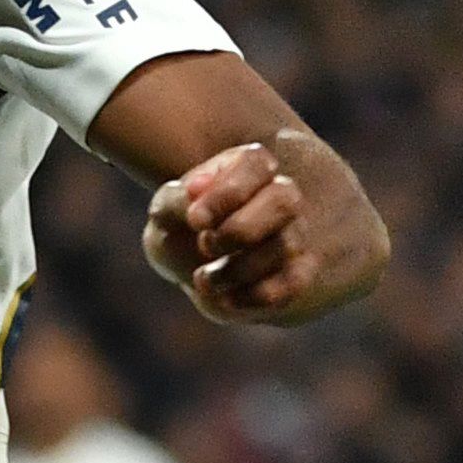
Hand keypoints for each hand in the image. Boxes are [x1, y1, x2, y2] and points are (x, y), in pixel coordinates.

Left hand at [139, 131, 385, 331]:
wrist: (196, 262)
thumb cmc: (183, 227)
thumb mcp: (167, 210)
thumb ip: (174, 199)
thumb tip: (194, 192)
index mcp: (250, 168)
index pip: (256, 164)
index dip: (226, 193)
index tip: (194, 219)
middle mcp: (280, 196)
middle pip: (285, 200)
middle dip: (241, 229)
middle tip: (205, 244)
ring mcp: (292, 234)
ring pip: (285, 246)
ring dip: (239, 268)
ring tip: (203, 279)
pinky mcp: (295, 273)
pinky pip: (293, 284)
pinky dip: (256, 295)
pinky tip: (226, 298)